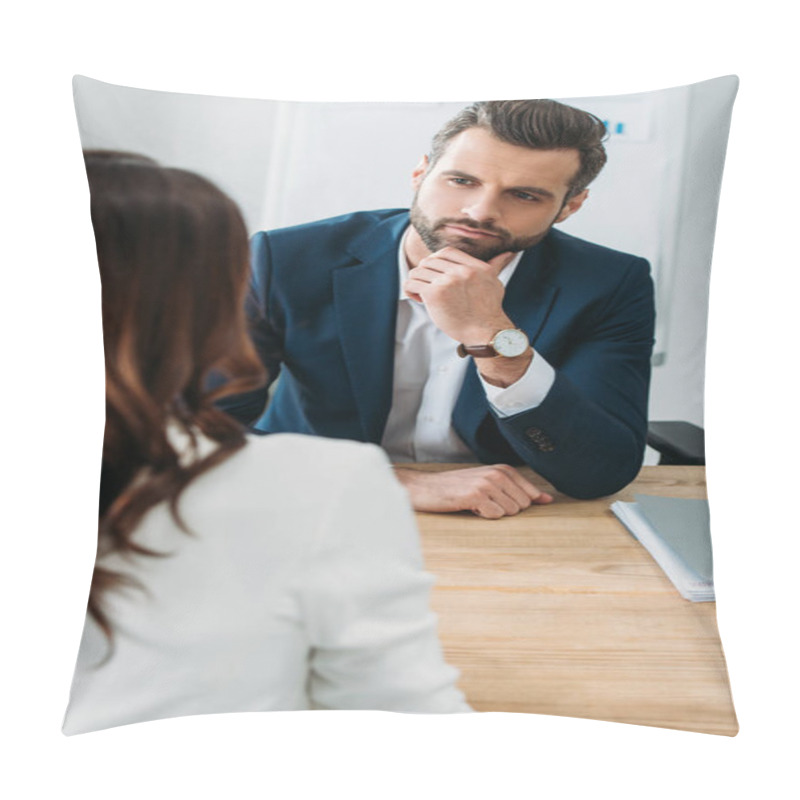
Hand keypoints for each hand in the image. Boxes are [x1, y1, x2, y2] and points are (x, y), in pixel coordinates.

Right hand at [394, 465, 552, 519]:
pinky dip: (483, 517)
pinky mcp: (476, 495)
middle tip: (484, 503)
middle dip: (505, 509)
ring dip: (493, 513)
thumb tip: (547, 499)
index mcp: (502, 469)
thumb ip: (516, 488)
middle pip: (522, 505)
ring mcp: (487, 484)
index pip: (530, 492)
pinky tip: (469, 508)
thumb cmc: (455, 488)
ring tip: (476, 504)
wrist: (424, 488)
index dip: (522, 502)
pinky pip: (495, 516)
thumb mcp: (486, 482)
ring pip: (510, 512)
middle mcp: (497, 474)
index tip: (504, 503)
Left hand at [404, 247, 514, 343]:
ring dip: (417, 282)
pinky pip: (412, 284)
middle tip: (429, 288)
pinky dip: (411, 291)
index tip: (435, 274)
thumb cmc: (489, 312)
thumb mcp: (495, 283)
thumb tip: (507, 253)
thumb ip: (495, 266)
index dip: (435, 260)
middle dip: (425, 274)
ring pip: (417, 271)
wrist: (486, 333)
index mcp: (474, 266)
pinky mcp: (435, 294)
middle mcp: (461, 271)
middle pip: (429, 261)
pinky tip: (420, 299)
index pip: (446, 252)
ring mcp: (448, 281)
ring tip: (424, 296)